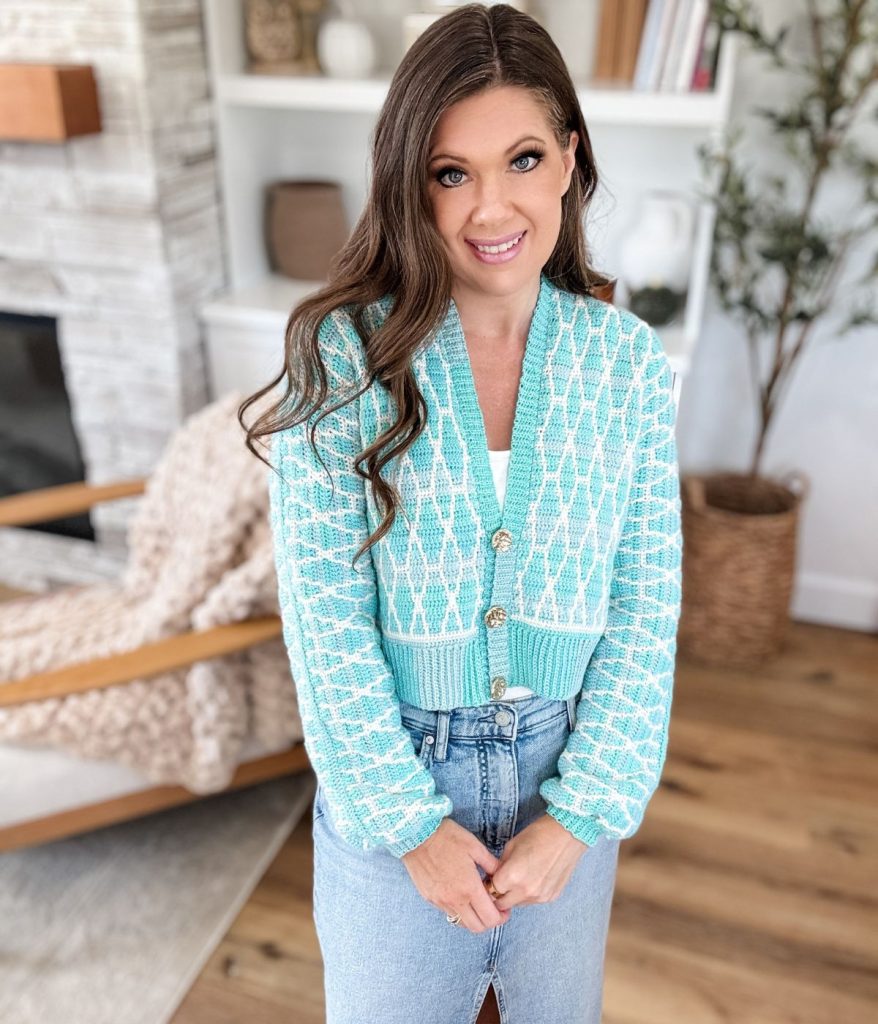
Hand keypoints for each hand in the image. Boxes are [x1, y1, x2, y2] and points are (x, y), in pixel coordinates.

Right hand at [402, 818, 511, 932]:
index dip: (501, 917)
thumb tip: (501, 875)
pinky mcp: (429, 898)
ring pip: (461, 922)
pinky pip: (447, 912)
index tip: (504, 908)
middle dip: (489, 921)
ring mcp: (440, 901)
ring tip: (475, 899)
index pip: (490, 918)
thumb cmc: (447, 837)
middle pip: (477, 927)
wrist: (416, 834)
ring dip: (472, 915)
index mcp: (469, 888)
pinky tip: (459, 893)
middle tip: (492, 907)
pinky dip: (457, 909)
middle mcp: (454, 900)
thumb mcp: (475, 846)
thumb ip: (491, 864)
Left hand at [486, 813, 588, 911]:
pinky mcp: (551, 897)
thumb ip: (500, 865)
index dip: (489, 884)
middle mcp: (525, 892)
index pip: (491, 891)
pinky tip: (535, 877)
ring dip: (514, 895)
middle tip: (502, 881)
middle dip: (499, 894)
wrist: (567, 834)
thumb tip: (494, 877)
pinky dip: (529, 893)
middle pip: (502, 904)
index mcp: (512, 877)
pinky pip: (533, 901)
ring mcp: (540, 897)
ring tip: (521, 876)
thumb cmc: (538, 834)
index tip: (490, 879)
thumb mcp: (511, 846)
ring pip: (518, 904)